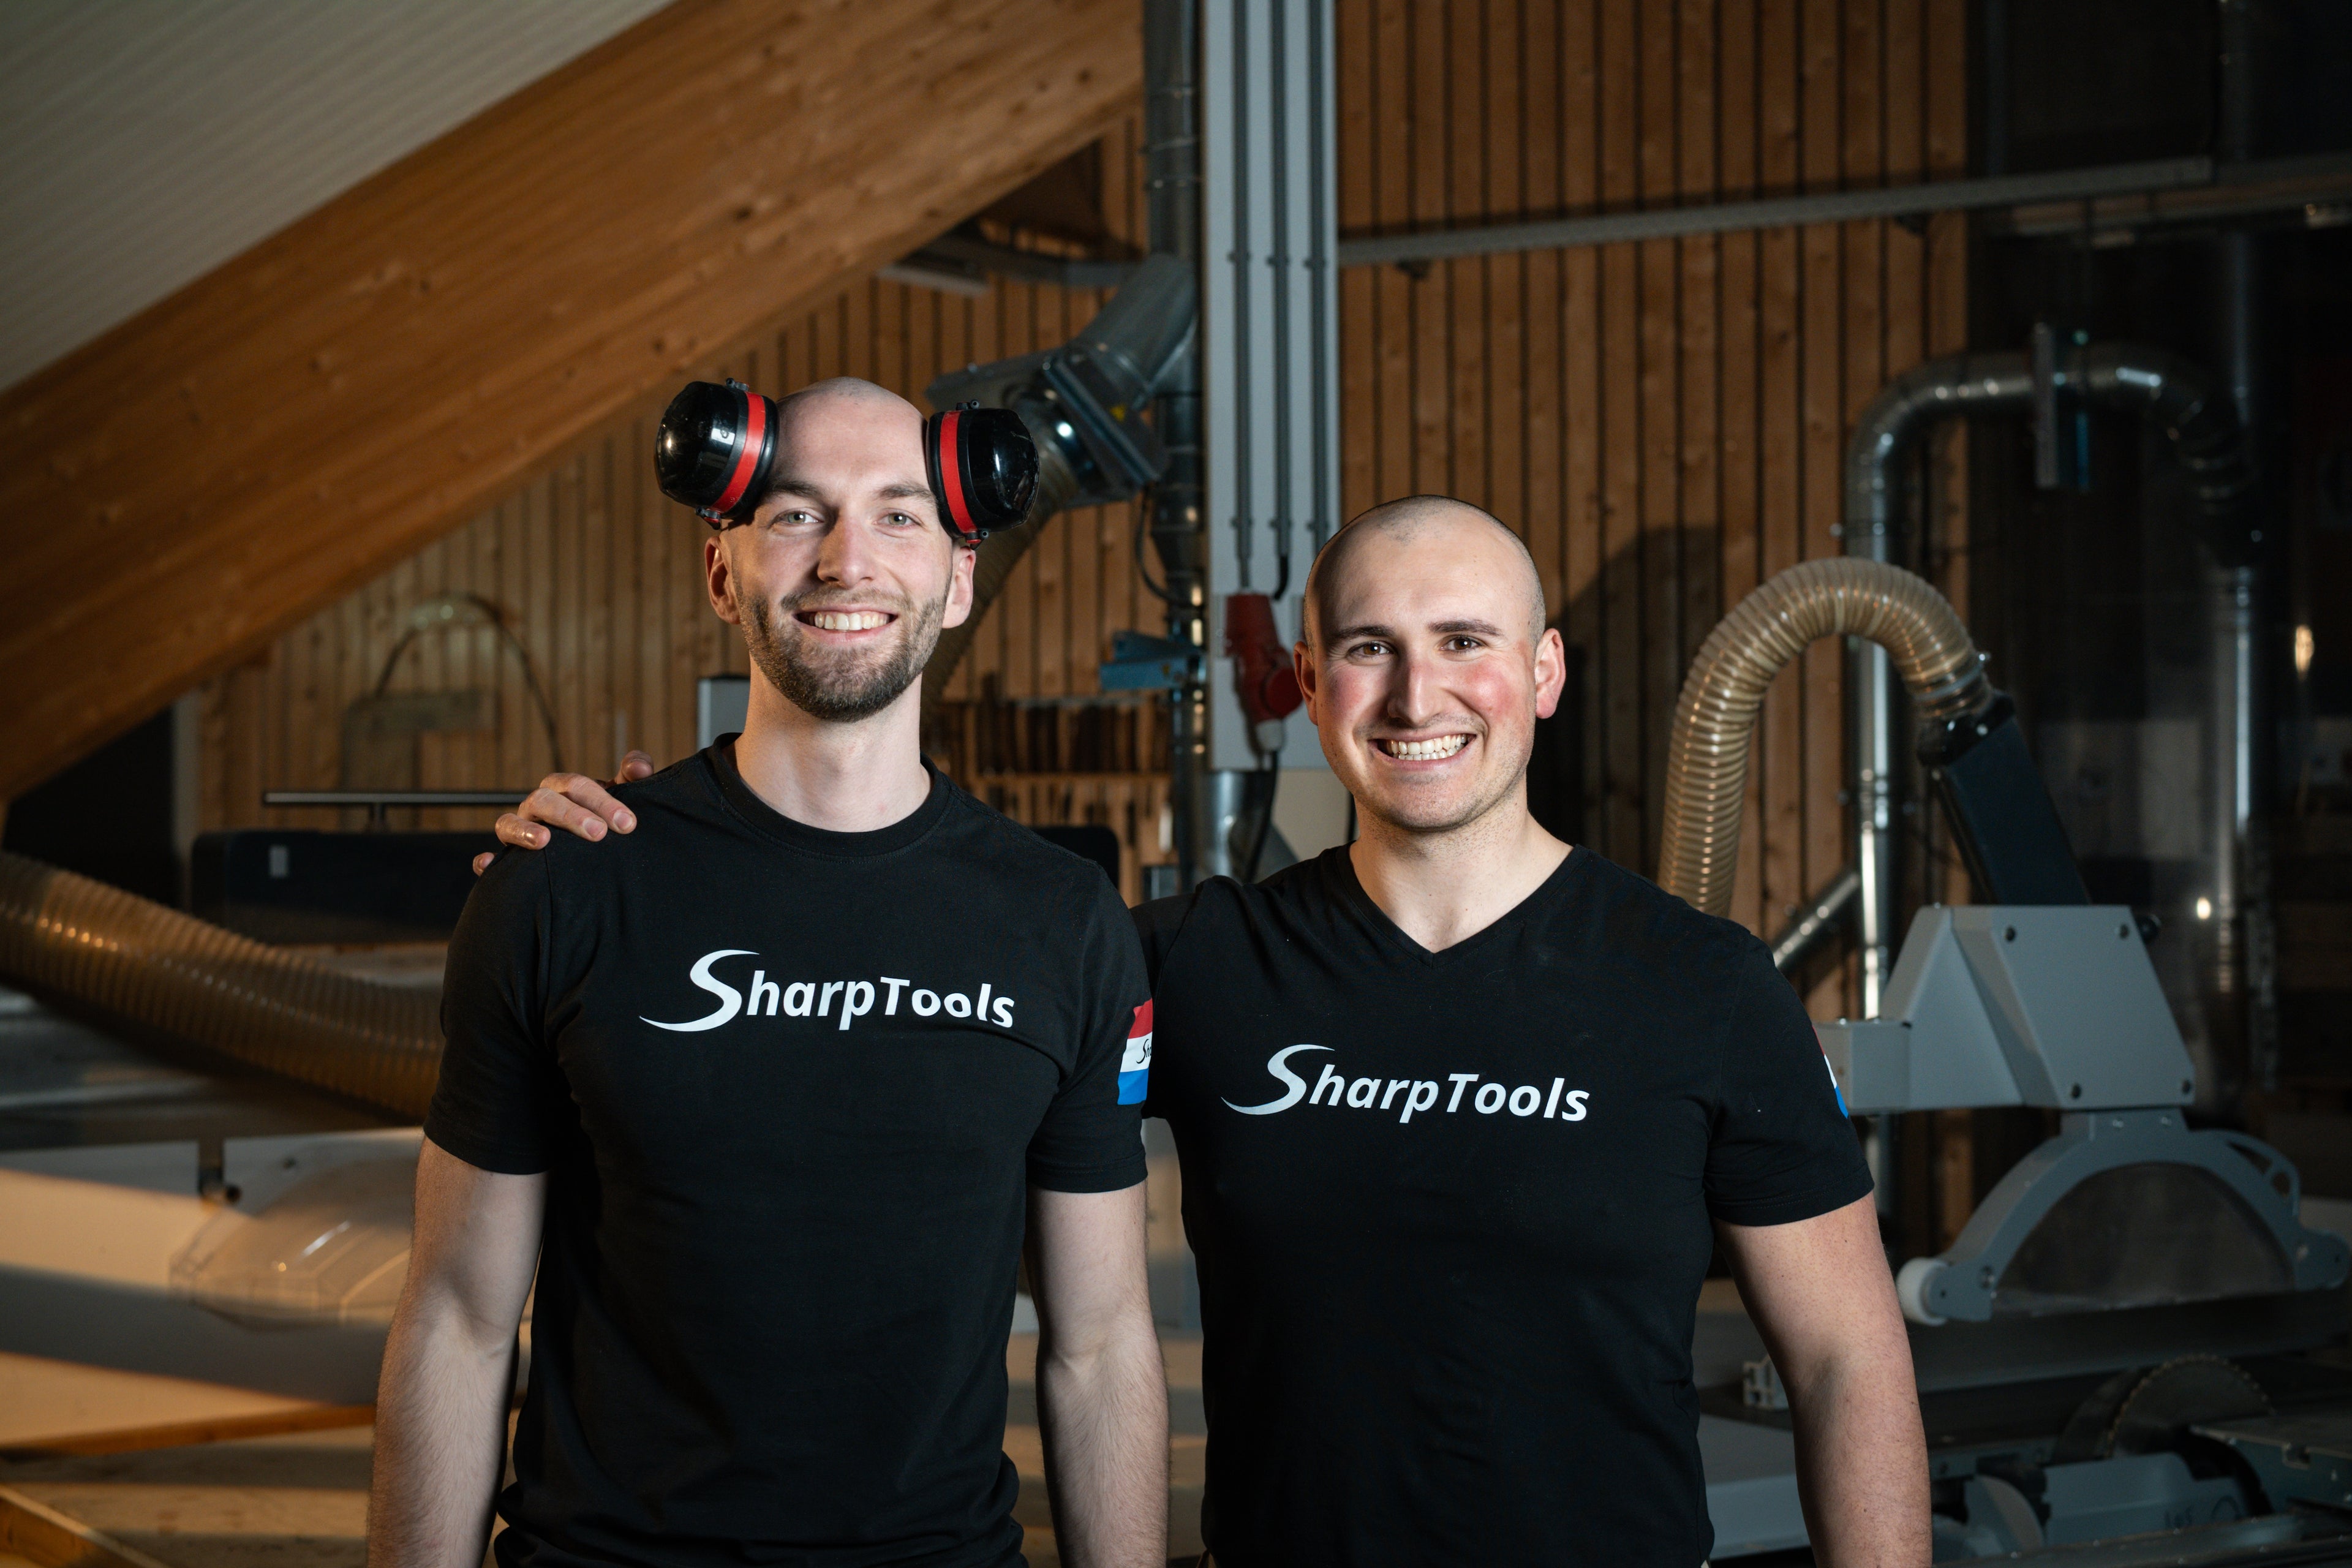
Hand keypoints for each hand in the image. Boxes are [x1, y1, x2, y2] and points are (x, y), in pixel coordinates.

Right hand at [473, 751, 656, 872]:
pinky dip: (486, 862)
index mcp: (564, 790)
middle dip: (570, 815)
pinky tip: (488, 864)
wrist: (592, 855)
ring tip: (543, 841)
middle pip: (545, 800)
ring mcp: (519, 830)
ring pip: (509, 823)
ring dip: (523, 830)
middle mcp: (538, 807)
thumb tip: (639, 767)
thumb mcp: (622, 799)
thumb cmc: (606, 820)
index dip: (600, 800)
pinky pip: (489, 861)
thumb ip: (633, 781)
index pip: (576, 785)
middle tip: (598, 833)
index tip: (627, 823)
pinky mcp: (506, 860)